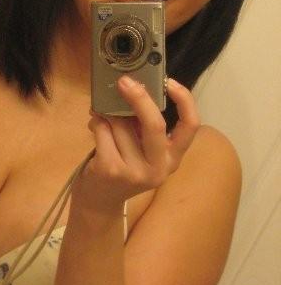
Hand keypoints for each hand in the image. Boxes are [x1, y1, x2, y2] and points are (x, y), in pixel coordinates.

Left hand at [80, 75, 199, 210]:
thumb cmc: (122, 168)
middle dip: (139, 98)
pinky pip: (103, 131)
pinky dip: (97, 122)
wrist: (99, 202)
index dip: (185, 100)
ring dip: (108, 113)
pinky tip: (94, 126)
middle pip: (155, 124)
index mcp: (172, 159)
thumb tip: (134, 88)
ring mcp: (134, 172)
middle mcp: (158, 168)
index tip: (169, 82)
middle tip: (125, 82)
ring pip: (121, 125)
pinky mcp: (111, 170)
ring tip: (102, 116)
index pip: (191, 126)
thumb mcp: (142, 151)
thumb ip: (143, 127)